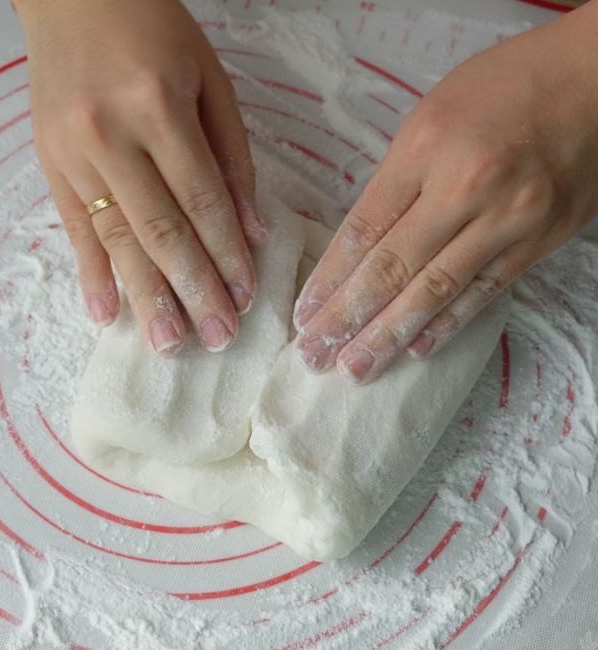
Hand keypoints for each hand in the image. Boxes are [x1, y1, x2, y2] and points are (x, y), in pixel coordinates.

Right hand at [16, 0, 266, 354]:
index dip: (226, 253)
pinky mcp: (49, 166)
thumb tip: (251, 230)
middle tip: (216, 337)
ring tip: (168, 343)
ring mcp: (72, 154)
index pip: (201, 200)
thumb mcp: (208, 79)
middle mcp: (110, 135)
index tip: (245, 296)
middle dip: (193, 289)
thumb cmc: (151, 30)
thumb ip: (232, 155)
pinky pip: (73, 229)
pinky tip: (106, 315)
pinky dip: (90, 274)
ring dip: (145, 297)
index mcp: (158, 106)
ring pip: (116, 239)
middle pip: (160, 230)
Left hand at [295, 2, 597, 383]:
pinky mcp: (538, 241)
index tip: (304, 315)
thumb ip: (395, 182)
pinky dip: (447, 326)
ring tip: (355, 369)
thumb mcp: (430, 118)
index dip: (329, 280)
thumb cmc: (504, 89)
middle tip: (315, 356)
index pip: (363, 231)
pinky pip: (483, 293)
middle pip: (392, 269)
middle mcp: (466, 187)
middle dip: (347, 320)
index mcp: (426, 148)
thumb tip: (360, 248)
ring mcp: (507, 219)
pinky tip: (416, 350)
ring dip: (389, 337)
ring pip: (435, 292)